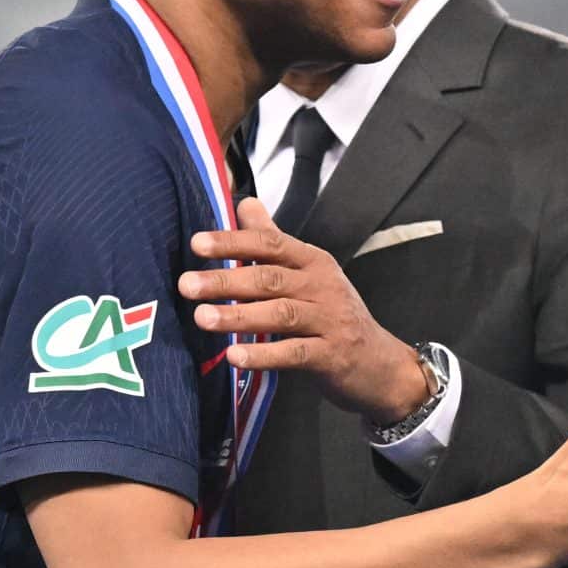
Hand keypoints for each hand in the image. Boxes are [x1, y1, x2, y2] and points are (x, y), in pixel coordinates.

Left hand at [180, 198, 427, 424]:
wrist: (380, 363)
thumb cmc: (334, 315)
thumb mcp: (310, 272)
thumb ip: (274, 240)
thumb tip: (245, 204)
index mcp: (313, 262)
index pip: (271, 244)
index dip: (234, 242)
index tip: (197, 244)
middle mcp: (323, 286)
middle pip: (270, 278)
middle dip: (226, 280)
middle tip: (186, 285)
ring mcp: (330, 321)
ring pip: (280, 314)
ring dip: (239, 315)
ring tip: (202, 318)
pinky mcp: (332, 355)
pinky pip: (294, 353)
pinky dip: (264, 355)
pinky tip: (234, 356)